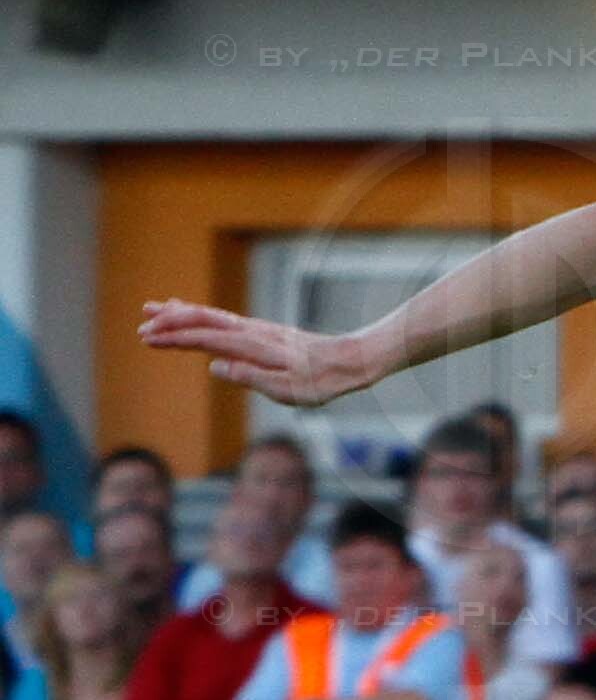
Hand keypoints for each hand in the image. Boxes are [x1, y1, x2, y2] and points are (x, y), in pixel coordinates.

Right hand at [137, 299, 386, 407]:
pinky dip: (206, 316)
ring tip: (156, 309)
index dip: (174, 338)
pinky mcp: (265, 333)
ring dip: (185, 313)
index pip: (205, 339)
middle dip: (172, 321)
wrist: (351, 361)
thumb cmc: (321, 382)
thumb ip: (250, 377)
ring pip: (214, 316)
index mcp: (253, 347)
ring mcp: (259, 330)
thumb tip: (215, 366)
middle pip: (205, 321)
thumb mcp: (287, 390)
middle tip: (141, 322)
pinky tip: (198, 318)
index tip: (148, 338)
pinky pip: (227, 320)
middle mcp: (253, 333)